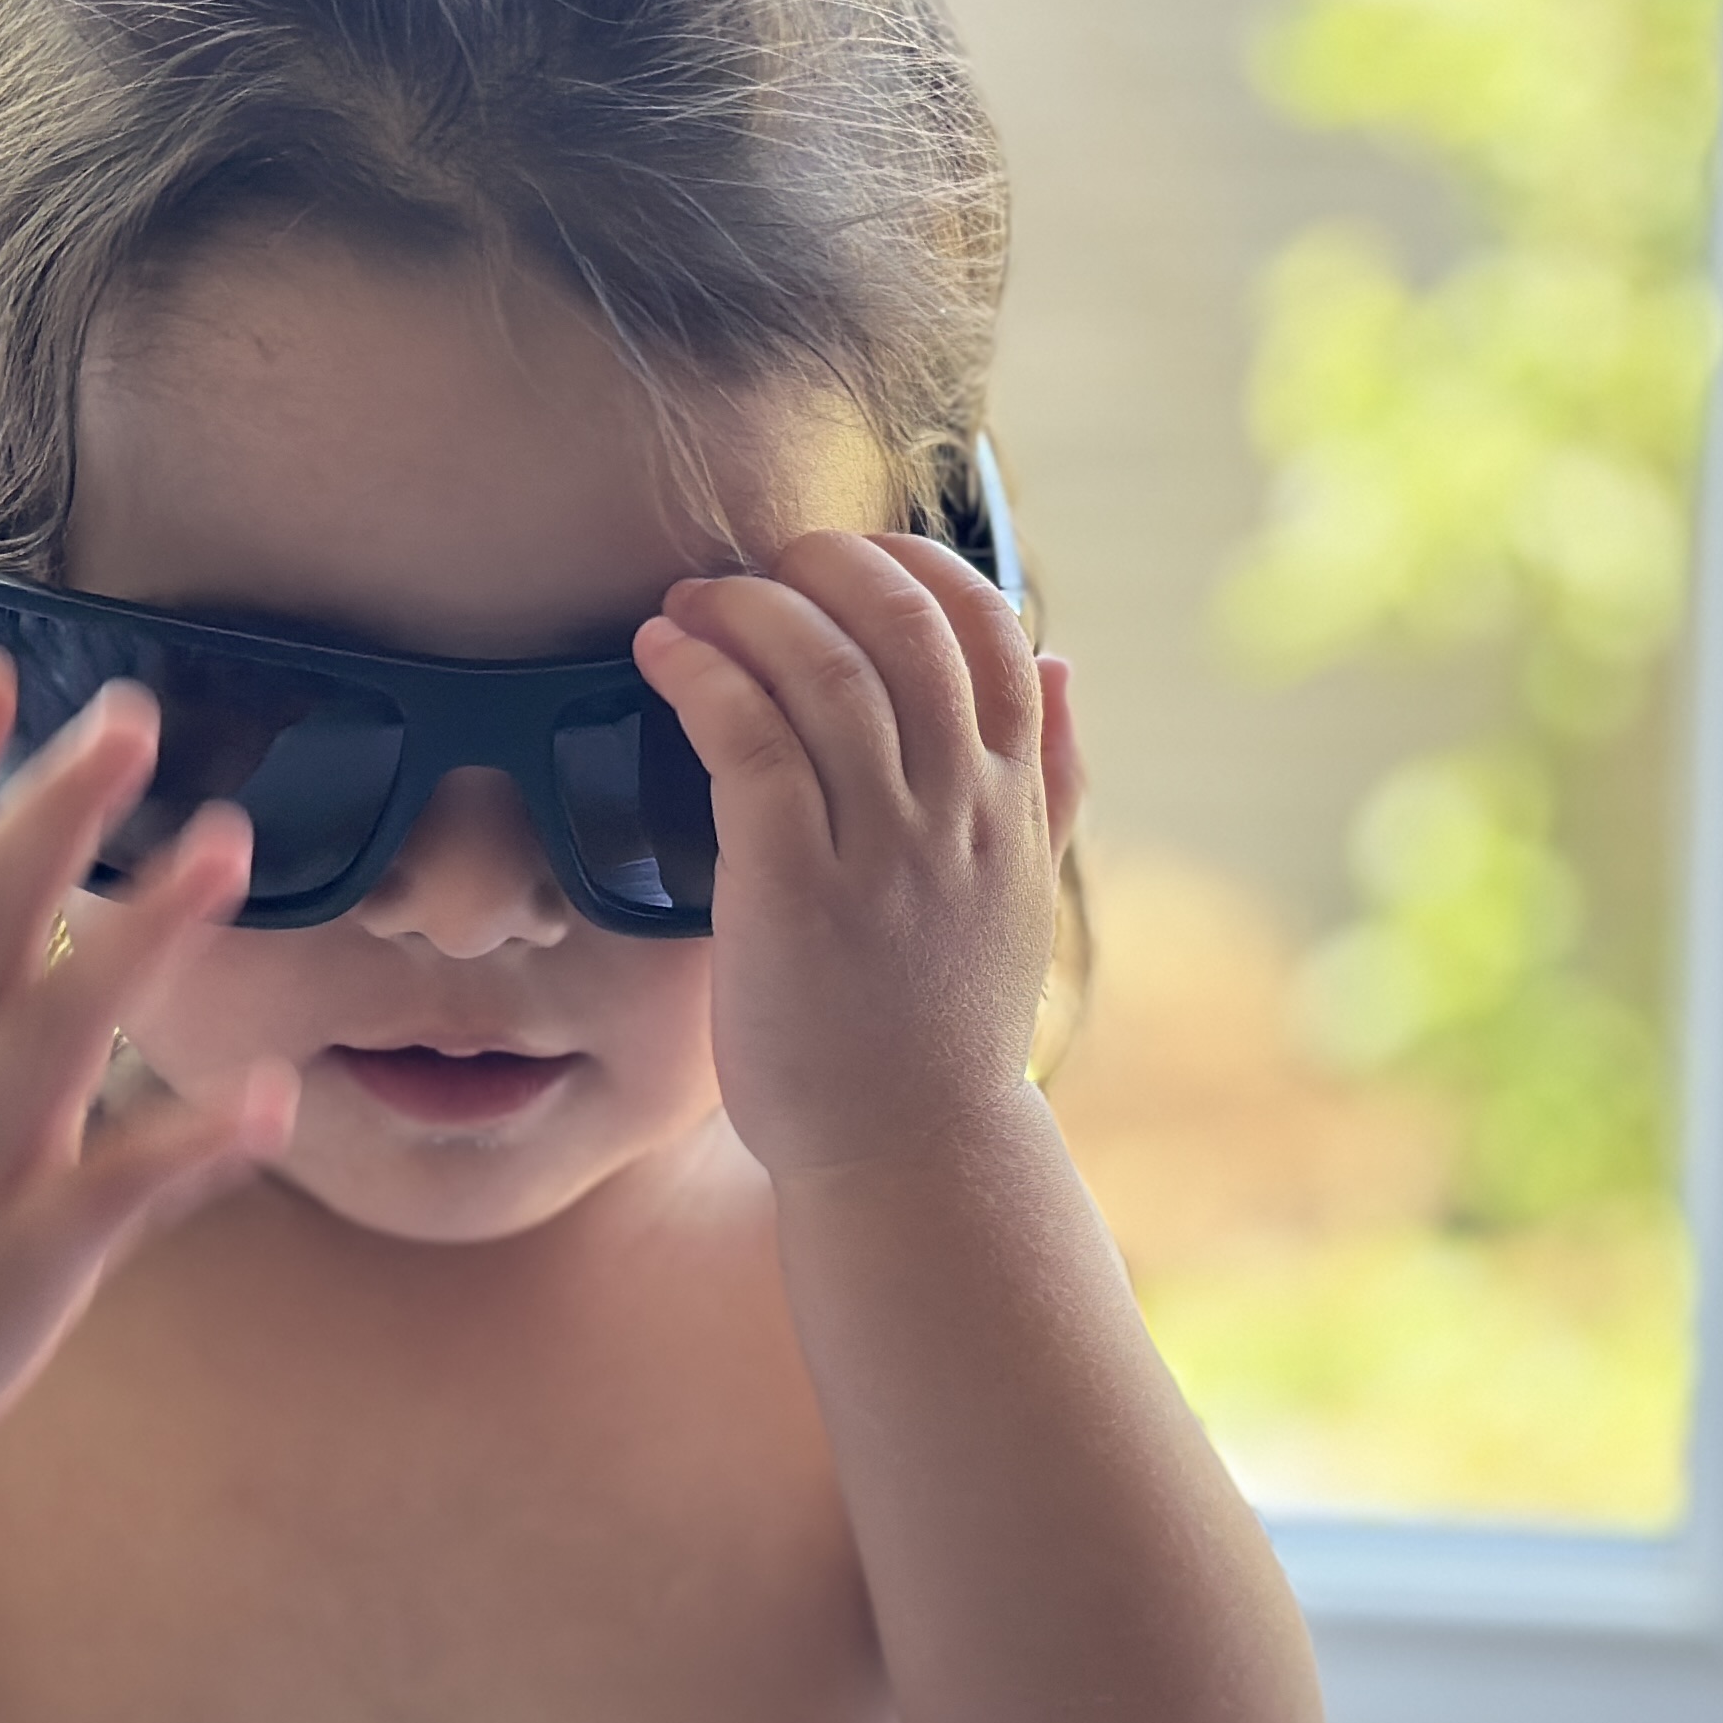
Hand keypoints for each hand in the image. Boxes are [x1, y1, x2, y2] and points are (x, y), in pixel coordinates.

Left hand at [633, 532, 1083, 1178]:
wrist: (912, 1158)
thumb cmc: (944, 1033)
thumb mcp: (1020, 896)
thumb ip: (1049, 779)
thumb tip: (1059, 663)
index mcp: (1013, 805)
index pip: (988, 628)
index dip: (914, 564)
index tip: (844, 564)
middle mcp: (959, 813)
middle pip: (904, 623)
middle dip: (821, 568)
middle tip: (754, 571)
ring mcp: (880, 851)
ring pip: (823, 668)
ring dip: (746, 611)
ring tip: (692, 605)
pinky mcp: (794, 889)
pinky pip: (750, 742)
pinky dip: (702, 677)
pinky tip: (663, 657)